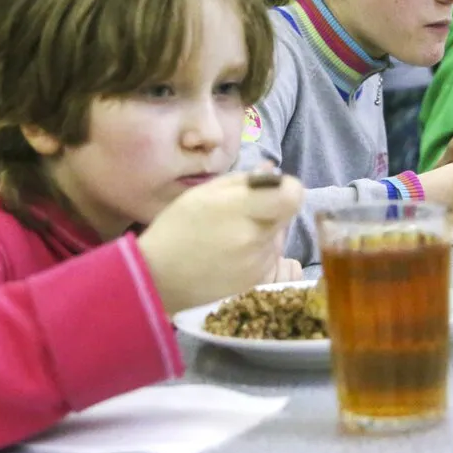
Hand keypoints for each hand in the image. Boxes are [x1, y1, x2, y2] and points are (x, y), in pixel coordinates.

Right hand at [137, 169, 303, 313]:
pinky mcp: (257, 280)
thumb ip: (244, 180)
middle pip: (286, 214)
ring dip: (265, 230)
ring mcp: (258, 262)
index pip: (293, 195)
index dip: (287, 187)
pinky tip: (231, 253)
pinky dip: (258, 250)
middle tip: (243, 212)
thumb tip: (274, 172)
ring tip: (231, 235)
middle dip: (271, 208)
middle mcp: (254, 237)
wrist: (159, 277)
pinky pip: (270, 256)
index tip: (271, 188)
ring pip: (278, 236)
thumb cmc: (177, 227)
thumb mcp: (205, 192)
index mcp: (240, 209)